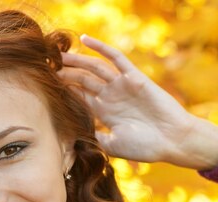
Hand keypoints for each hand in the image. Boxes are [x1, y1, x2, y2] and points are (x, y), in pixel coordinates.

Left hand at [58, 35, 217, 169]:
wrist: (172, 141)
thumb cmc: (145, 147)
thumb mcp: (112, 146)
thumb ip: (95, 137)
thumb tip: (75, 135)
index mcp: (103, 112)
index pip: (78, 96)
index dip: (63, 89)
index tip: (44, 84)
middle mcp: (110, 96)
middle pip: (82, 80)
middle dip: (64, 73)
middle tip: (45, 66)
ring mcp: (121, 85)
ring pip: (94, 67)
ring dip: (76, 60)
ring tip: (58, 53)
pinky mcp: (134, 77)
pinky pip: (116, 58)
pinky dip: (101, 48)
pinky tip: (85, 39)